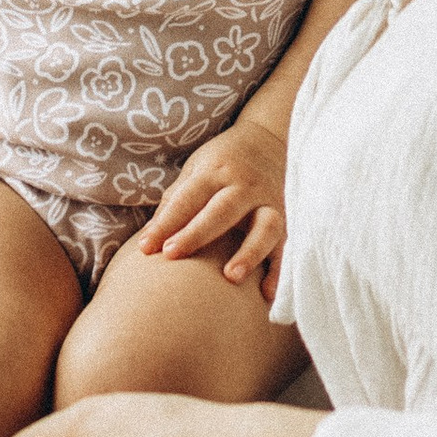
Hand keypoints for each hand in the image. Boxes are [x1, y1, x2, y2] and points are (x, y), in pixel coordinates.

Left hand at [139, 114, 287, 291]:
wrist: (271, 141)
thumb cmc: (223, 162)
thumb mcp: (198, 169)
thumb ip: (177, 200)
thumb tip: (149, 239)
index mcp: (216, 171)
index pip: (188, 198)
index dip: (167, 223)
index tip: (146, 248)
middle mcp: (245, 185)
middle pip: (222, 210)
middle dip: (197, 233)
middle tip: (172, 255)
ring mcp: (271, 201)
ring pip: (265, 226)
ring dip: (248, 252)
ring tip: (231, 278)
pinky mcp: (290, 219)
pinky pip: (288, 245)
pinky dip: (280, 270)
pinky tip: (267, 294)